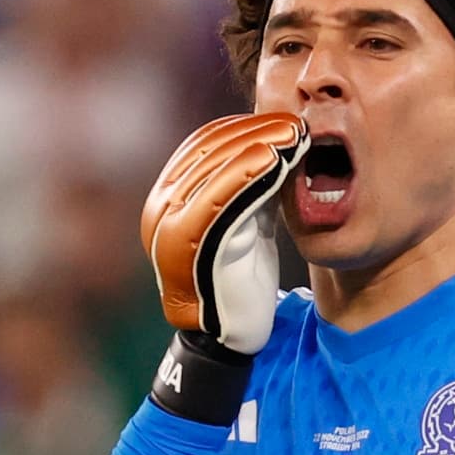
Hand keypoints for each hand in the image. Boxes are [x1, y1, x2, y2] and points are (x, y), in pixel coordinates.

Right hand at [141, 113, 307, 355]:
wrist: (229, 334)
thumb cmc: (240, 277)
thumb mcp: (242, 219)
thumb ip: (245, 184)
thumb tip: (270, 140)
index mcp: (166, 199)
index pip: (201, 145)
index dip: (243, 127)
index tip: (282, 120)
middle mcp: (159, 210)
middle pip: (208, 152)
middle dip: (256, 132)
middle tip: (295, 123)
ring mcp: (169, 227)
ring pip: (215, 169)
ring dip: (259, 147)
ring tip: (293, 136)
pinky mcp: (189, 244)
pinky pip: (222, 197)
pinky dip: (251, 173)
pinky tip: (279, 160)